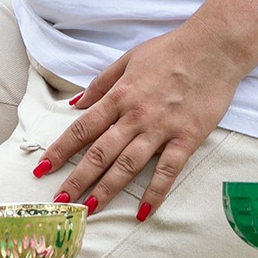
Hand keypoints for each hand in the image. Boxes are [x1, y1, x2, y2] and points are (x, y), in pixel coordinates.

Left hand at [35, 22, 248, 220]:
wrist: (214, 47)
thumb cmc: (170, 51)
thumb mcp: (128, 59)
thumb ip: (100, 84)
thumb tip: (75, 104)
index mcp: (119, 96)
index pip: (82, 129)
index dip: (60, 150)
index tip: (43, 168)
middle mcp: (135, 115)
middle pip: (99, 153)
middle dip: (77, 179)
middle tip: (61, 201)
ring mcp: (161, 128)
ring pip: (128, 165)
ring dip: (107, 189)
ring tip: (89, 209)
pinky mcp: (187, 138)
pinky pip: (168, 170)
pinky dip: (155, 192)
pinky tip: (144, 211)